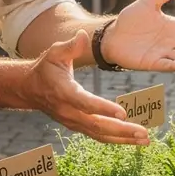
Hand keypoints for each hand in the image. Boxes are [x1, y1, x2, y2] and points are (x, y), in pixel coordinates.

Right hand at [25, 31, 149, 144]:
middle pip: (97, 125)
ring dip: (123, 138)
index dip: (103, 108)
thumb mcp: (54, 53)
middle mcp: (68, 112)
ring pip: (100, 135)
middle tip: (143, 133)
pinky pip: (98, 136)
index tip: (123, 113)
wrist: (29, 90)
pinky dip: (117, 139)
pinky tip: (133, 139)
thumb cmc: (45, 68)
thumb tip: (83, 35)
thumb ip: (70, 46)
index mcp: (64, 92)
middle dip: (122, 130)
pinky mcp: (78, 126)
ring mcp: (73, 122)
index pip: (85, 103)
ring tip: (145, 140)